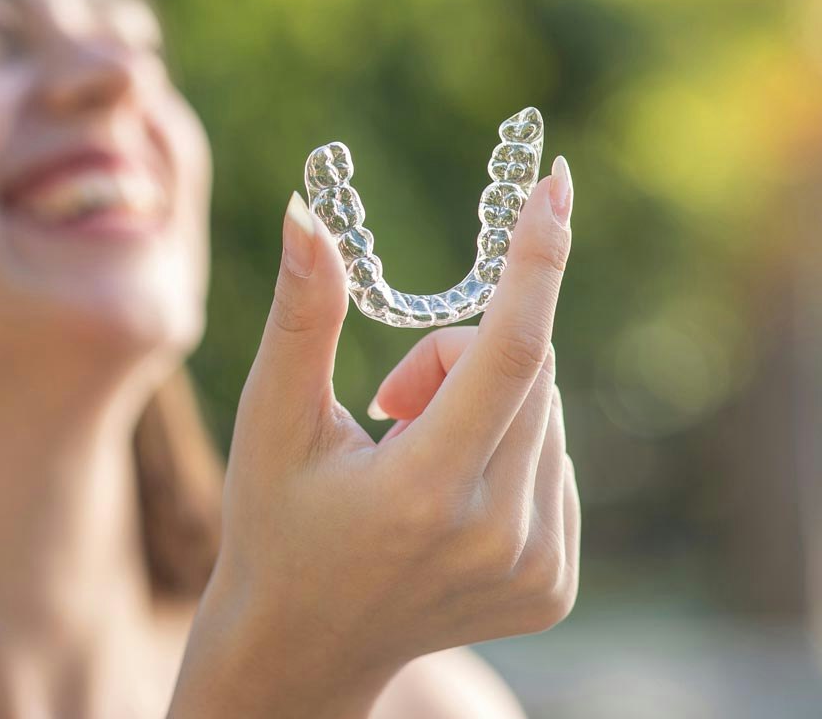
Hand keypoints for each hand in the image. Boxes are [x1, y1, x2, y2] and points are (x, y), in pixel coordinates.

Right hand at [170, 159, 577, 718]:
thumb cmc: (274, 522)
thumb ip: (301, 312)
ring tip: (411, 450)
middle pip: (527, 367)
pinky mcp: (556, 581)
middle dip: (462, 348)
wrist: (303, 647)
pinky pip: (554, 454)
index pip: (511, 350)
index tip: (555, 183)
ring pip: (546, 406)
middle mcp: (498, 535)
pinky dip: (508, 438)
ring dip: (484, 396)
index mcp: (424, 491)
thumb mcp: (273, 416)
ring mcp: (537, 567)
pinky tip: (448, 488)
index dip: (536, 257)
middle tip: (392, 396)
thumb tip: (307, 211)